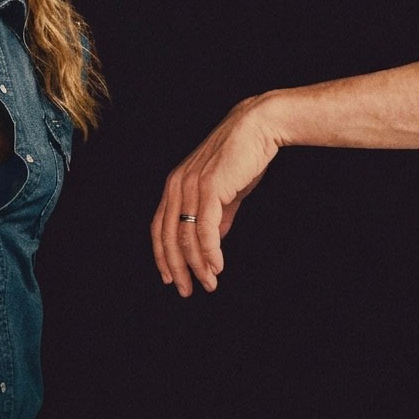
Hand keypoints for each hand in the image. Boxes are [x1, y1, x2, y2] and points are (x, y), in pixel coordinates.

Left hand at [150, 96, 279, 295]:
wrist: (258, 127)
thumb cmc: (243, 156)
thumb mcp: (224, 190)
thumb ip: (216, 215)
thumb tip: (213, 241)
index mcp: (176, 184)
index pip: (160, 227)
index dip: (163, 256)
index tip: (170, 278)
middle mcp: (177, 185)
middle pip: (168, 237)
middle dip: (177, 268)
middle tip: (187, 290)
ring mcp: (192, 186)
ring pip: (186, 237)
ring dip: (197, 265)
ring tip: (209, 283)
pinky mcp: (210, 188)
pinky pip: (205, 229)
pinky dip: (210, 252)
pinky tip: (217, 267)